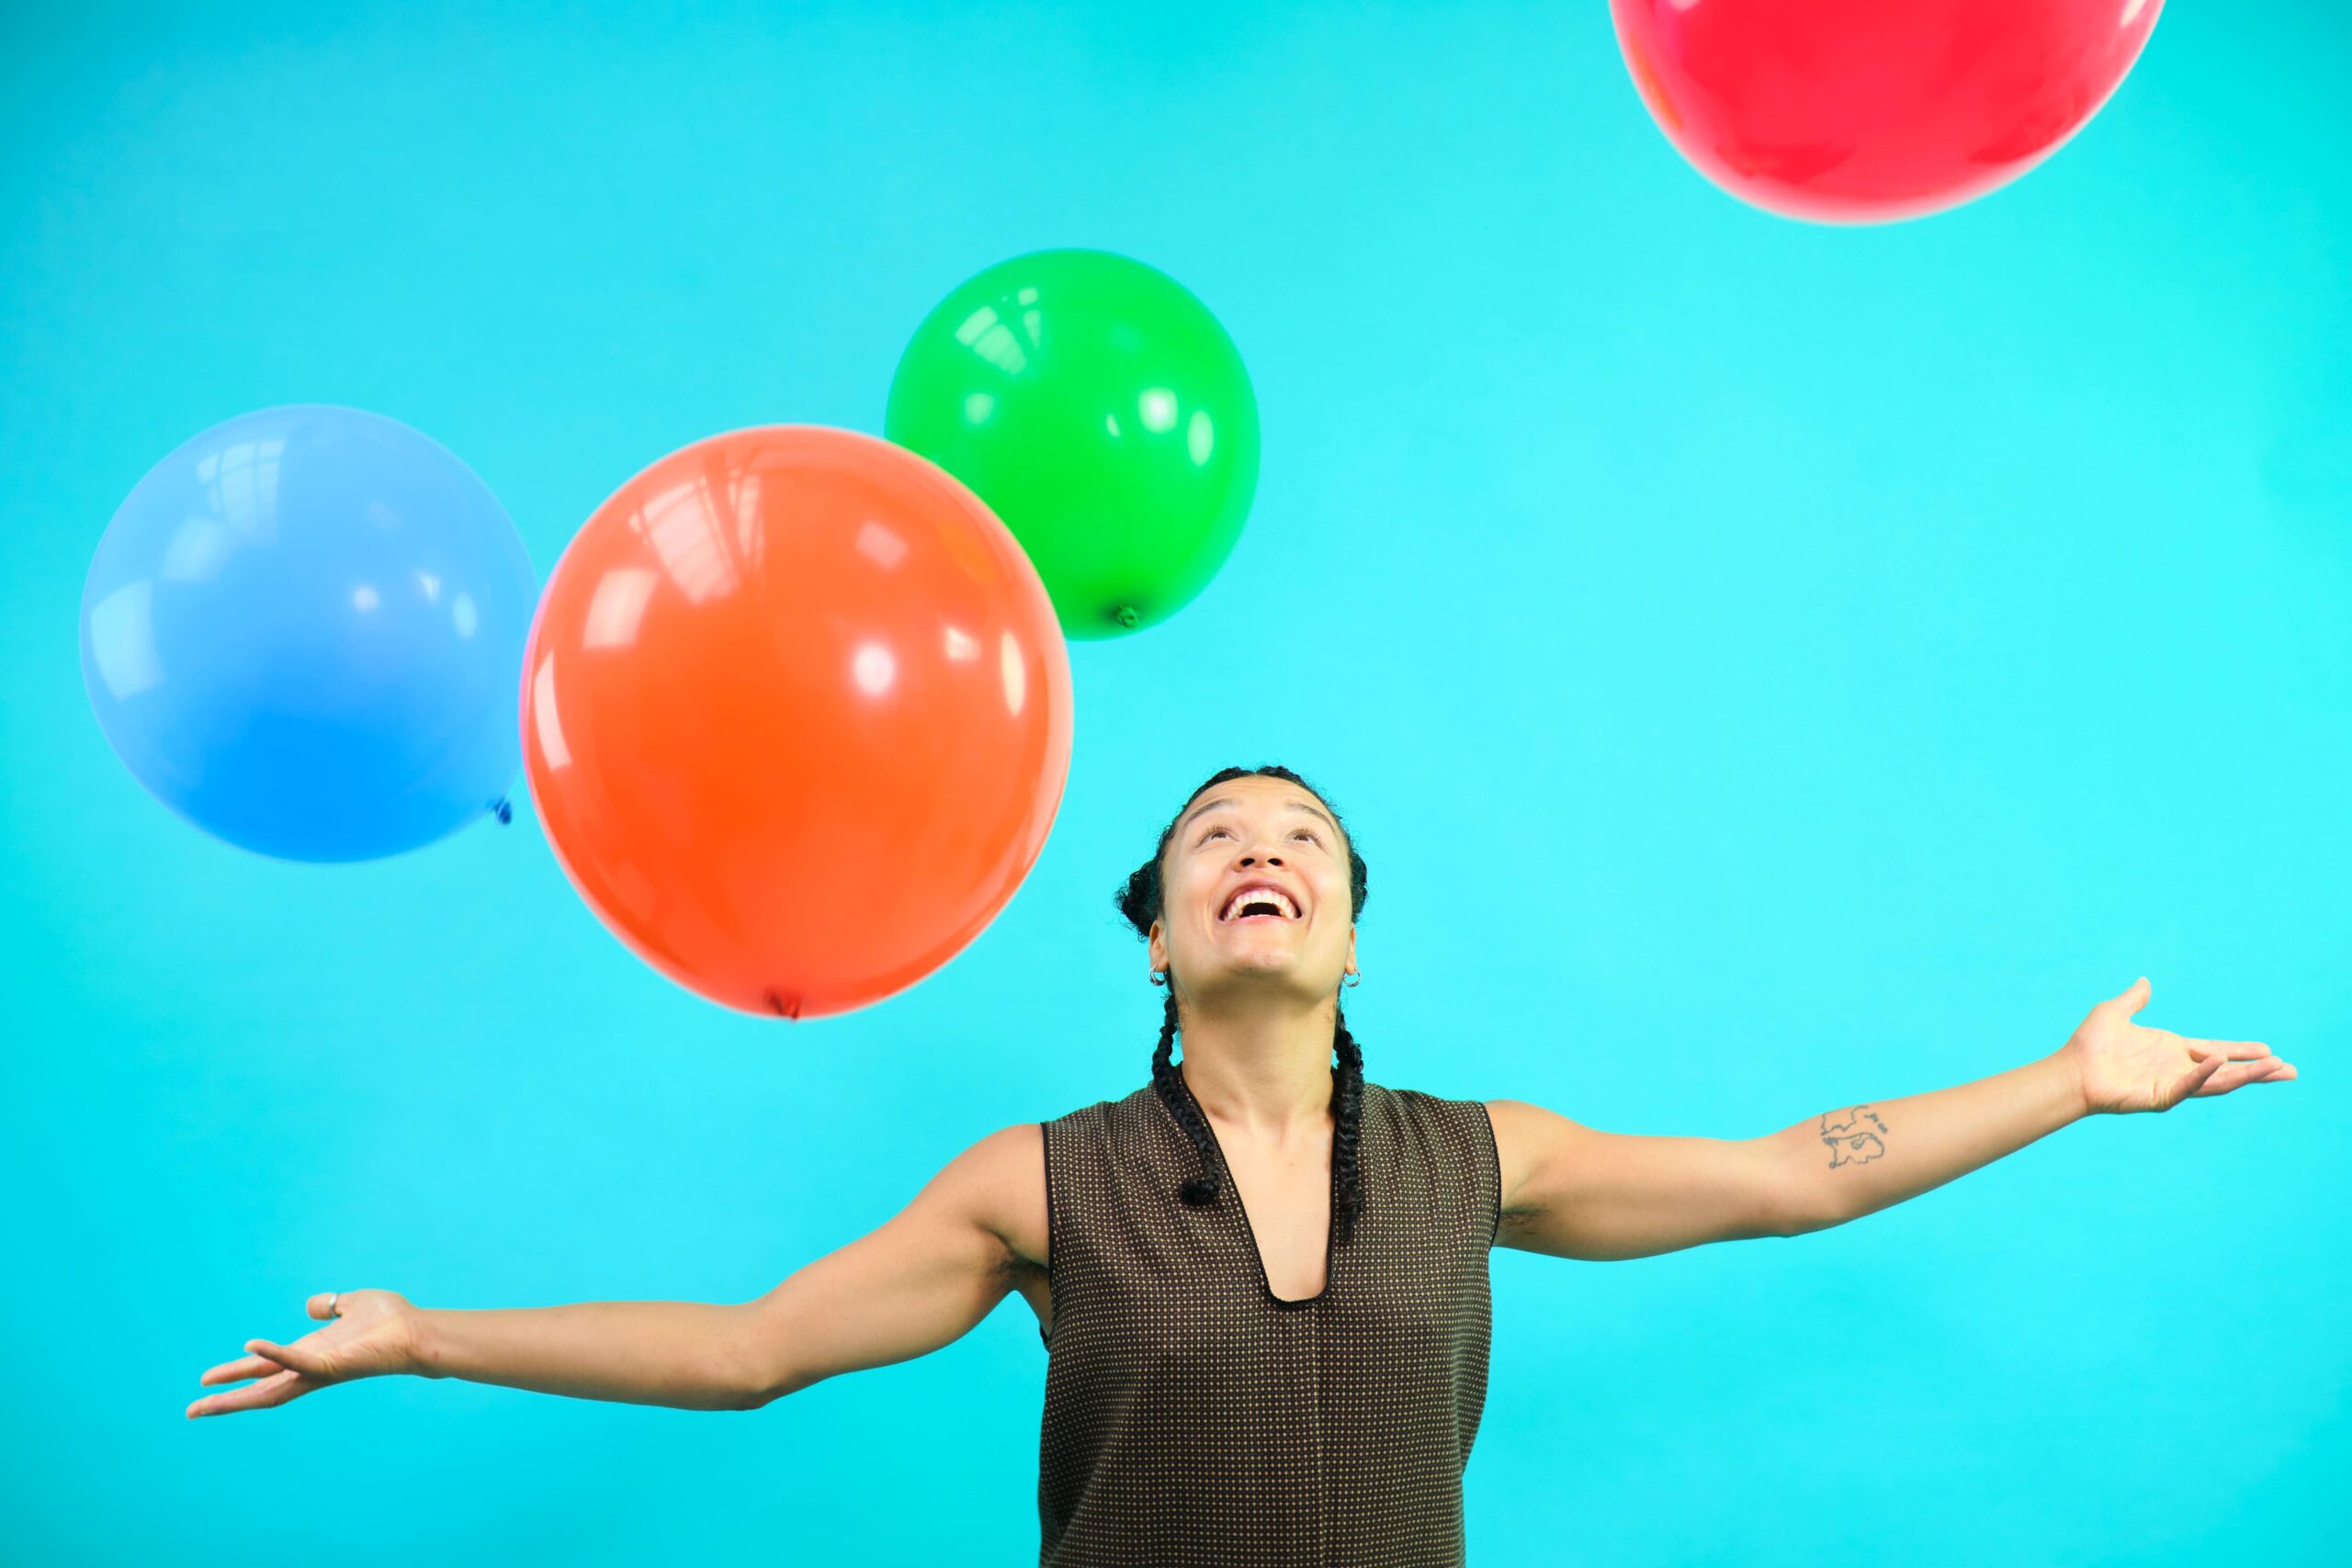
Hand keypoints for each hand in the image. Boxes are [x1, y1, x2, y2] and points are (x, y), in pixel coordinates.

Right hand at [188, 1288, 429, 1417]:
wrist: (418, 1330)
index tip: (206, 1381)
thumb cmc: (391, 1320)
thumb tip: (314, 1306)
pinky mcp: (333, 1364)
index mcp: (311, 1354)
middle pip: (260, 1390)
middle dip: (226, 1400)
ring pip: (270, 1388)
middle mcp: (311, 1368)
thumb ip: (330, 1306)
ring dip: (236, 1393)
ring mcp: (320, 1370)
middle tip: (190, 1411)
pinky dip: (275, 1354)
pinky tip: (251, 1347)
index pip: (266, 1371)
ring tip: (203, 1398)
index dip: (237, 1375)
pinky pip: (299, 1360)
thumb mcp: (352, 1305)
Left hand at [2061, 977, 2296, 1115]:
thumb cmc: (2089, 1045)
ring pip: (2218, 1081)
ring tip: (2277, 1070)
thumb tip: (2145, 981)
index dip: (2242, 1050)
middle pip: (2227, 1070)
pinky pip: (2188, 1084)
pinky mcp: (2160, 1095)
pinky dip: (2205, 1074)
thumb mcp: (2114, 1012)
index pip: (2216, 1050)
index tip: (2269, 1049)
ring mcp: (2171, 1083)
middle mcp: (2177, 1068)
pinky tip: (2222, 1061)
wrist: (2070, 1069)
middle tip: (2291, 1070)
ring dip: (2247, 1075)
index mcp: (2172, 1050)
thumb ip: (2134, 999)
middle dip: (2259, 1071)